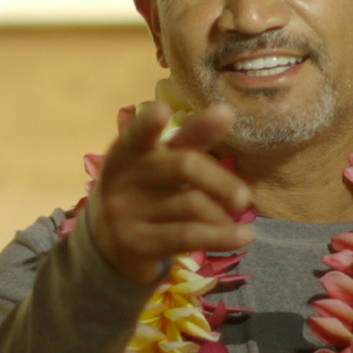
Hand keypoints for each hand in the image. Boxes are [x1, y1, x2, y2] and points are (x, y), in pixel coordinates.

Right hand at [88, 100, 254, 284]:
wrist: (107, 241)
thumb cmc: (145, 189)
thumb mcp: (161, 159)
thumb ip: (192, 136)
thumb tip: (227, 110)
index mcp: (129, 149)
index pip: (138, 133)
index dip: (148, 123)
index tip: (162, 109)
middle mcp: (124, 177)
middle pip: (183, 166)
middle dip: (220, 181)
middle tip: (244, 198)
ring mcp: (125, 211)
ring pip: (192, 204)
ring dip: (222, 216)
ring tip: (234, 220)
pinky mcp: (136, 243)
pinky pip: (189, 236)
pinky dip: (222, 236)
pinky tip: (244, 236)